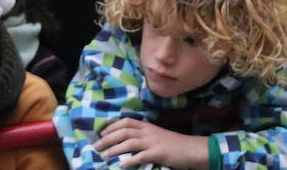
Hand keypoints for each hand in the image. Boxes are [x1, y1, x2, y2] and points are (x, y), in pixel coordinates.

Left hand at [94, 118, 209, 169]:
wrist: (191, 149)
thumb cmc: (173, 144)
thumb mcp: (157, 135)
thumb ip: (143, 135)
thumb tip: (126, 140)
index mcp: (147, 126)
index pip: (126, 121)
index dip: (112, 126)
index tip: (101, 133)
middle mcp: (148, 132)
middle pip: (124, 131)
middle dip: (108, 138)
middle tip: (96, 146)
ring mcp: (152, 142)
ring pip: (129, 143)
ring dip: (114, 149)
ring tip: (103, 156)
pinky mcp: (157, 153)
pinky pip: (140, 157)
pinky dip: (129, 161)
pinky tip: (121, 165)